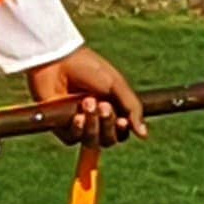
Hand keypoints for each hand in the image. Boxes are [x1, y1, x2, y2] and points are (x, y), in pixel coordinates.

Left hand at [26, 48, 143, 146]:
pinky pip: (72, 140)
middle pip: (108, 140)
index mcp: (111, 109)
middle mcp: (94, 119)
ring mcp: (76, 124)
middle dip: (107, 125)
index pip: (121, 132)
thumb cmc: (89, 68)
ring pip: (91, 142)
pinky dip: (77, 129)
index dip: (122, 131)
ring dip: (93, 125)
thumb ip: (132, 109)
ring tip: (87, 102)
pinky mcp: (59, 126)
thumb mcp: (116, 85)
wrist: (59, 61)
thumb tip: (144, 135)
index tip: (122, 121)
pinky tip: (76, 116)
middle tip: (102, 105)